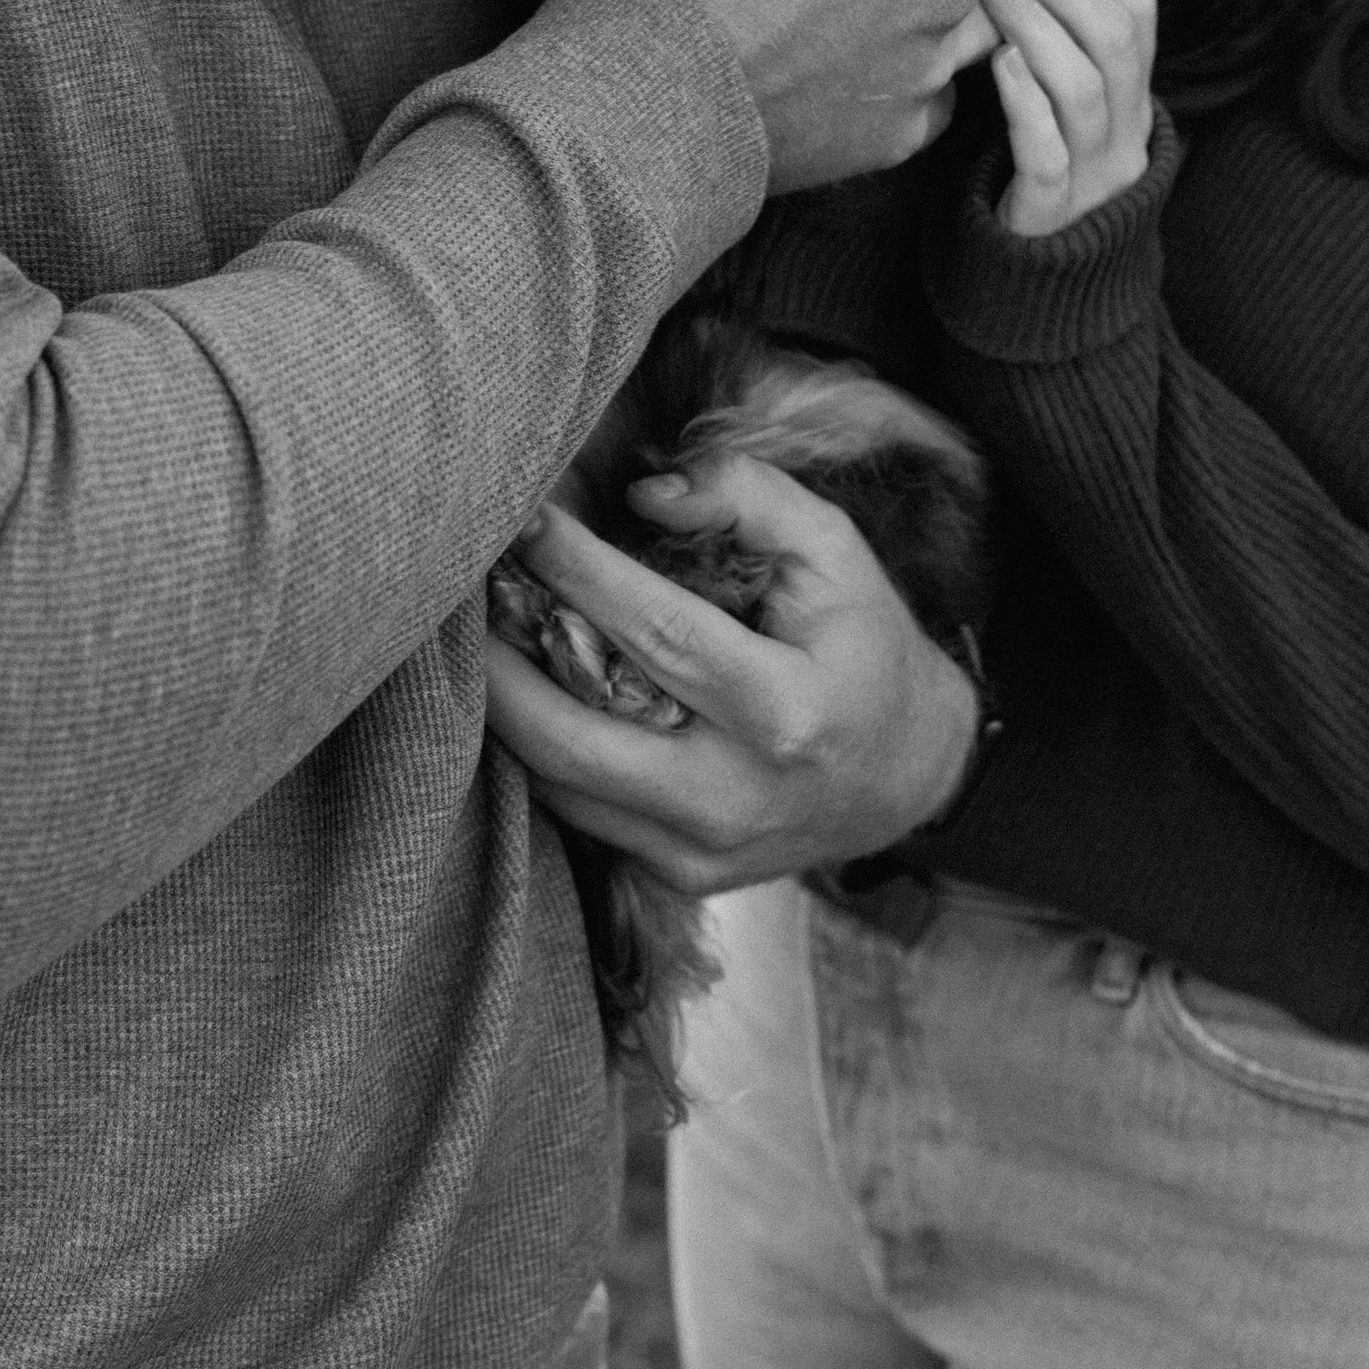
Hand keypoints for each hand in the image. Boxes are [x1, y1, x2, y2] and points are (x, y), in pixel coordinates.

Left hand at [482, 450, 980, 891]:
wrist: (910, 775)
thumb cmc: (863, 645)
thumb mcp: (835, 553)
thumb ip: (748, 499)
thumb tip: (645, 494)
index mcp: (784, 711)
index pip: (653, 633)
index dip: (578, 571)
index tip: (524, 519)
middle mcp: (734, 796)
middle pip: (571, 736)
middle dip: (498, 663)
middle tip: (459, 593)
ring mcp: (701, 849)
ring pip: (558, 784)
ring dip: (504, 709)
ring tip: (475, 636)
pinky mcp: (679, 874)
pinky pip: (579, 812)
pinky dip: (541, 752)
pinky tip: (521, 693)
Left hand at [985, 0, 1156, 235]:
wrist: (1044, 274)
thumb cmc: (1043, 158)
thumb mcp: (1067, 96)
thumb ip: (1062, 35)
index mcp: (1136, 95)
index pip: (1136, 10)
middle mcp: (1127, 131)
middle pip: (1114, 39)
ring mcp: (1094, 172)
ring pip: (1083, 87)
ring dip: (1035, 29)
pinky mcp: (1051, 208)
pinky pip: (1046, 150)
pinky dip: (1024, 99)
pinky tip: (999, 64)